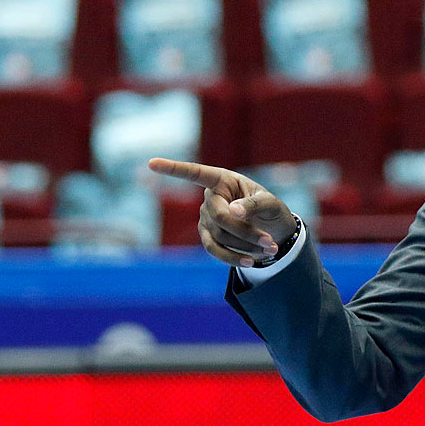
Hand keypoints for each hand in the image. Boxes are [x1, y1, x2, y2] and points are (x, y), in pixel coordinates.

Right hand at [147, 158, 295, 266]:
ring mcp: (205, 218)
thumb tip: (232, 212)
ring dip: (246, 246)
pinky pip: (214, 249)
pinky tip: (251, 262)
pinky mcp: (207, 236)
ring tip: (270, 249)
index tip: (151, 163)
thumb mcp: (269, 203)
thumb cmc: (269, 209)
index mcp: (222, 179)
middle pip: (220, 217)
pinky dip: (232, 257)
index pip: (195, 173)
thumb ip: (253, 204)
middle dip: (245, 232)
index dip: (173, 169)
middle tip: (269, 243)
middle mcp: (209, 197)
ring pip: (220, 236)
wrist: (273, 229)